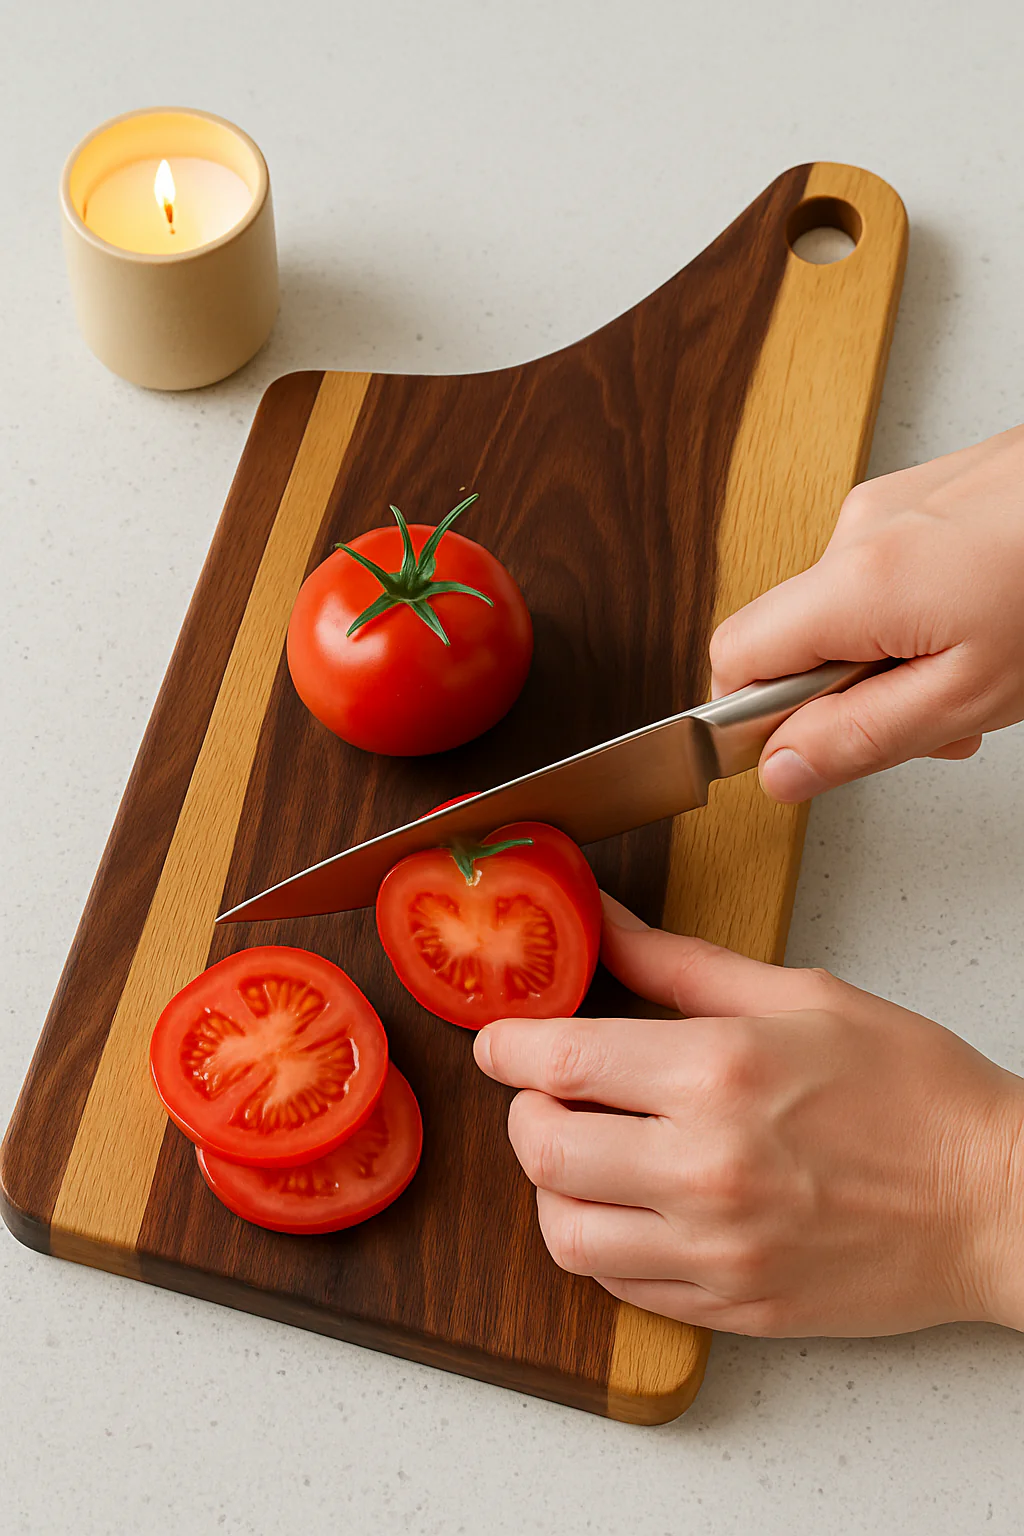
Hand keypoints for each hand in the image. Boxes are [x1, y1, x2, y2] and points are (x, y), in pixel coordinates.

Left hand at [473, 896, 1023, 1336]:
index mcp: (718, 1072)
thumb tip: (603, 921)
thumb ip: (680, 963)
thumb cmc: (914, 1090)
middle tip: (546, 1094)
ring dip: (553, 1188)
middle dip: (524, 1113)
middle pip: (543, 1151)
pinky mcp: (733, 1305)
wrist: (998, 1200)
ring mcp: (718, 1249)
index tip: (500, 1039)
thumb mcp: (799, 994)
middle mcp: (706, 1166)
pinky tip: (632, 1204)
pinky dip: (603, 1242)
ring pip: (565, 1233)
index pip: (560, 1063)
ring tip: (586, 1153)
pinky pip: (621, 1285)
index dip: (508, 1046)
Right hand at [709, 424, 1023, 801]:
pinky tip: (981, 623)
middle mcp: (858, 528)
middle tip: (929, 719)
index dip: (760, 717)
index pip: (733, 661)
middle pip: (793, 637)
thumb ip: (861, 739)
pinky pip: (886, 569)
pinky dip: (920, 611)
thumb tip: (780, 771)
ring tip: (975, 670)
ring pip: (846, 608)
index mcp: (855, 582)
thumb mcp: (970, 696)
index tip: (815, 746)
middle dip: (846, 693)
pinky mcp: (927, 491)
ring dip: (892, 655)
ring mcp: (892, 501)